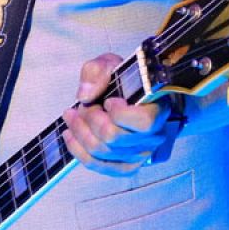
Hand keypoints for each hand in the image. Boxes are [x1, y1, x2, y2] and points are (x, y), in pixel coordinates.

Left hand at [60, 52, 170, 175]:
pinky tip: (70, 135)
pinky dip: (78, 150)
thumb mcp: (112, 64)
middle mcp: (153, 137)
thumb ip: (98, 71)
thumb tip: (85, 95)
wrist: (129, 96)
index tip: (108, 100)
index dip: (119, 113)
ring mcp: (140, 154)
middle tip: (82, 106)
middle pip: (114, 137)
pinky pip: (98, 165)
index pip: (143, 122)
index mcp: (158, 110)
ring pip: (102, 151)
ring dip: (80, 132)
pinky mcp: (125, 165)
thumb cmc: (124, 80)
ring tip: (71, 116)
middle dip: (90, 119)